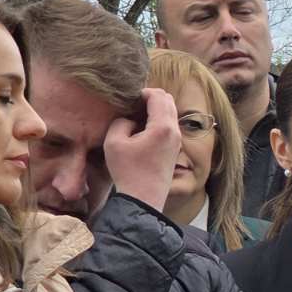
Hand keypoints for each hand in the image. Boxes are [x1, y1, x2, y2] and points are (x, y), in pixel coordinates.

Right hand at [103, 88, 181, 211]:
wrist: (143, 198)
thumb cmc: (128, 171)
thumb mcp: (114, 142)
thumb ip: (121, 121)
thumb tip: (131, 118)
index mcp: (163, 127)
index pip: (159, 96)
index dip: (142, 92)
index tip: (127, 98)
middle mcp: (175, 131)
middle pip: (168, 100)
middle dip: (151, 98)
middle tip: (131, 105)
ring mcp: (177, 140)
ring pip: (170, 113)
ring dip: (154, 110)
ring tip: (134, 117)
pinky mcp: (174, 149)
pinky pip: (169, 125)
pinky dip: (157, 121)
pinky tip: (140, 129)